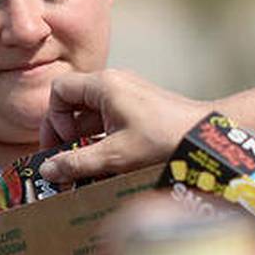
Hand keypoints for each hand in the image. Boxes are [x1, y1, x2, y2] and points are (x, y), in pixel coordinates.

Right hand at [40, 69, 210, 182]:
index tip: (63, 144)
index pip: (60, 91)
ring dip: (85, 140)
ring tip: (87, 168)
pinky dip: (103, 140)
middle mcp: (114, 84)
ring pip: (91, 115)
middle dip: (66, 133)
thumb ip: (78, 163)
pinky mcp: (139, 109)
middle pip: (73, 103)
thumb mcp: (116, 155)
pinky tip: (108, 164)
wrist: (205, 136)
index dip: (54, 118)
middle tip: (65, 160)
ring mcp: (127, 95)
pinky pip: (109, 121)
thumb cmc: (165, 139)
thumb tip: (48, 171)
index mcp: (104, 85)